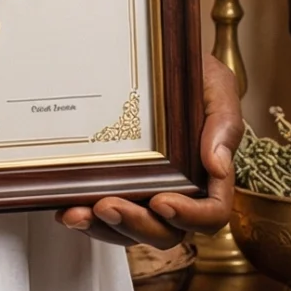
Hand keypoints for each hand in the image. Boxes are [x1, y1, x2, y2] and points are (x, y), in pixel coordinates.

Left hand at [57, 51, 241, 250]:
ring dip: (104, 229)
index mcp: (210, 175)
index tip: (161, 200)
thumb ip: (224, 123)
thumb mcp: (216, 86)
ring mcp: (146, 194)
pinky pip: (103, 218)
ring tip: (78, 213)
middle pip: (166, 232)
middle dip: (137, 225)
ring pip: (130, 232)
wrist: (156, 57)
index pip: (211, 213)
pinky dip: (85, 218)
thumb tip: (218, 167)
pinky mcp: (116, 188)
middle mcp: (180, 193)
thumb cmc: (192, 73)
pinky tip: (66, 208)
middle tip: (108, 205)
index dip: (190, 216)